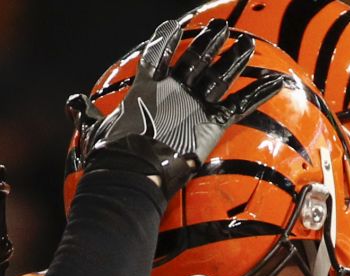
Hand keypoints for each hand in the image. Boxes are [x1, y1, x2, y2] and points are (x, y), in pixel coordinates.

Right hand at [82, 18, 284, 196]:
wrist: (130, 175)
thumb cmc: (109, 158)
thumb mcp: (93, 131)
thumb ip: (86, 115)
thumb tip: (72, 103)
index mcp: (145, 89)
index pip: (156, 55)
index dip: (164, 40)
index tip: (171, 27)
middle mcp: (173, 90)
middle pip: (195, 58)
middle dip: (209, 41)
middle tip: (220, 26)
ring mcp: (194, 104)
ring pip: (221, 74)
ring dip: (236, 58)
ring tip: (247, 44)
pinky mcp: (212, 124)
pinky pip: (242, 103)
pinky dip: (261, 92)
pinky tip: (278, 80)